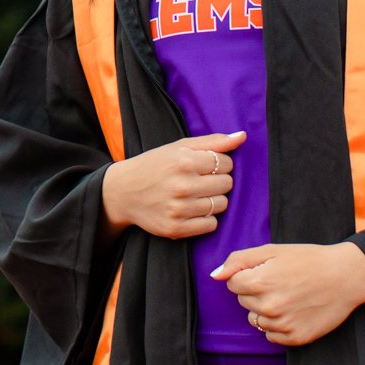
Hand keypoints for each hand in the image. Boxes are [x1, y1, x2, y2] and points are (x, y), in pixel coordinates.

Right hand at [101, 131, 246, 238]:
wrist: (123, 192)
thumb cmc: (154, 165)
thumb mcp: (179, 147)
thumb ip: (213, 141)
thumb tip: (242, 135)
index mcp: (183, 161)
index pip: (226, 163)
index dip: (220, 164)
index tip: (206, 166)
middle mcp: (182, 186)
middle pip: (226, 185)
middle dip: (218, 181)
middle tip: (200, 180)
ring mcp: (178, 209)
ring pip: (221, 205)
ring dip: (213, 200)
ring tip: (196, 195)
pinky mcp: (176, 228)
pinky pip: (210, 225)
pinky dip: (205, 218)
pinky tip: (192, 210)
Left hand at [208, 242, 364, 346]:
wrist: (346, 276)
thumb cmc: (308, 260)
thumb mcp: (272, 250)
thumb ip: (239, 260)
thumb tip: (215, 276)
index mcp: (260, 282)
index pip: (232, 284)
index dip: (248, 275)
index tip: (267, 271)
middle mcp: (269, 307)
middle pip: (243, 301)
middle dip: (256, 291)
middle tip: (281, 282)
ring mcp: (283, 325)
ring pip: (256, 320)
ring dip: (266, 310)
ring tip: (289, 296)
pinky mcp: (296, 338)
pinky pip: (271, 335)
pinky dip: (278, 325)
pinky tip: (295, 311)